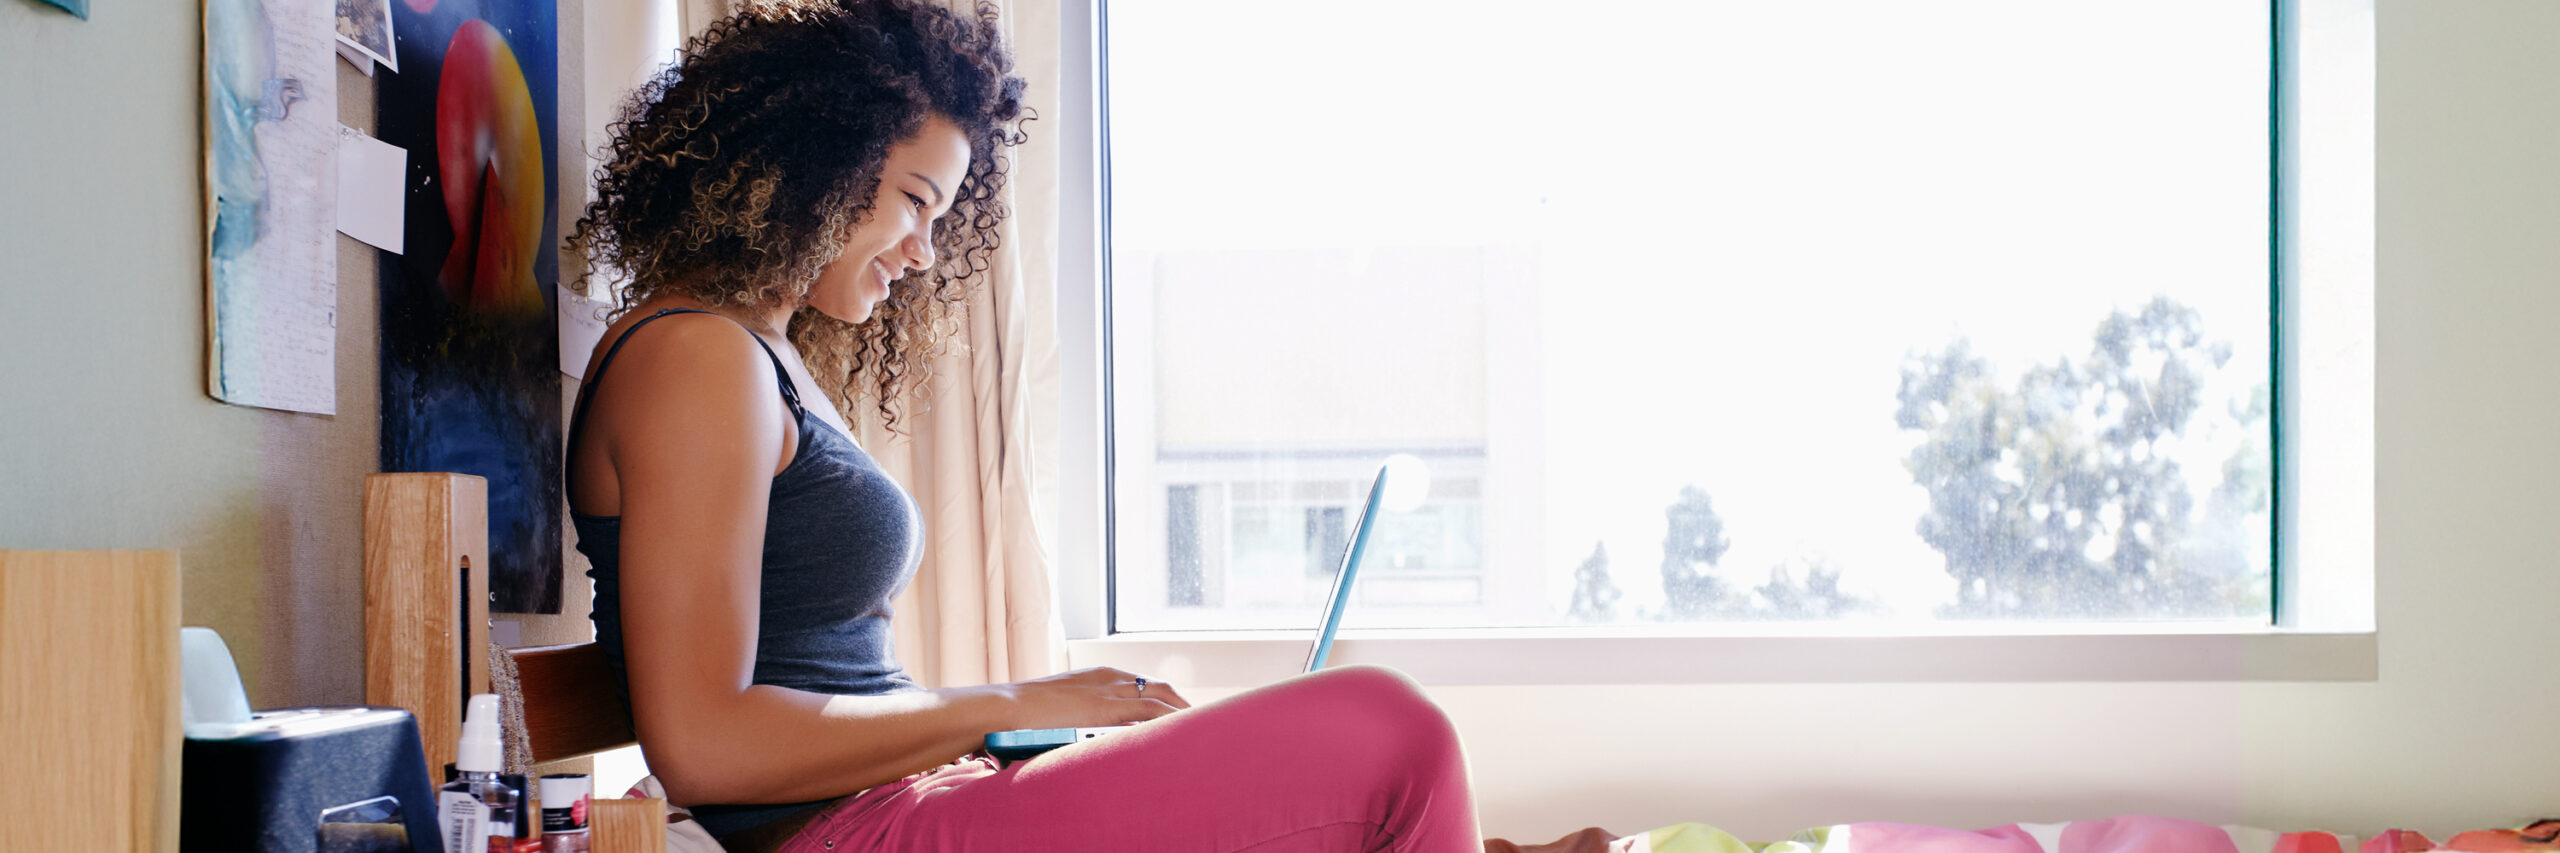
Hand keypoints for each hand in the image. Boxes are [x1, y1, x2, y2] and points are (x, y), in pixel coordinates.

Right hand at [997, 667, 1189, 728]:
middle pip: (1161, 689)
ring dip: (1184, 714)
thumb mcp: (1059, 710)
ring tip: (1204, 731)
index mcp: (1098, 676)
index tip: (1181, 717)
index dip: (1166, 701)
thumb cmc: (1022, 715)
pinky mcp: (1106, 708)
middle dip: (1183, 707)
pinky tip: (1184, 732)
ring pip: (1162, 698)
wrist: (1003, 708)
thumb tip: (1089, 739)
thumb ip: (1081, 719)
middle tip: (1202, 725)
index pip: (1145, 685)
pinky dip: (1171, 719)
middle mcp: (1109, 678)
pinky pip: (1150, 712)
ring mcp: (1109, 691)